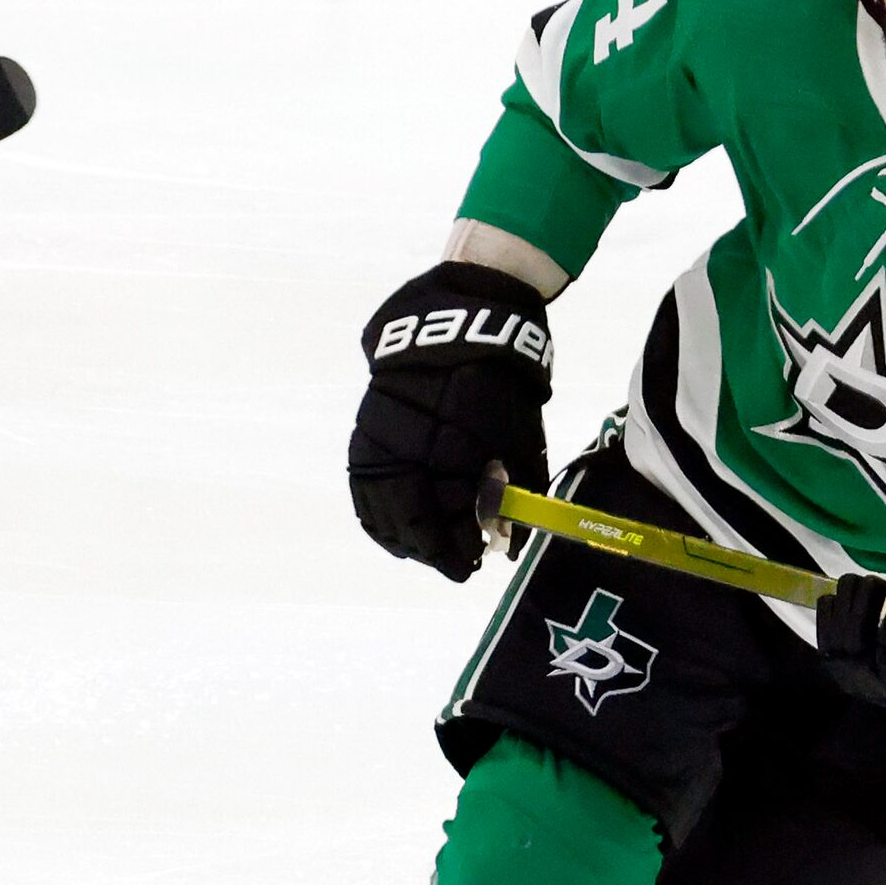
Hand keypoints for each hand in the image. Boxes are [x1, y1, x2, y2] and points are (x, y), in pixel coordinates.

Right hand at [346, 261, 552, 580]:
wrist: (463, 316)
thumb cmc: (504, 380)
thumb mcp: (522, 435)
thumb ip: (515, 492)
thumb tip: (507, 545)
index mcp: (449, 450)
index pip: (442, 522)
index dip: (454, 552)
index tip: (469, 568)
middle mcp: (407, 447)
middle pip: (407, 520)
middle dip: (429, 548)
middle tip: (450, 562)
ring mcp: (379, 436)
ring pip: (377, 505)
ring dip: (400, 534)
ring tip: (421, 549)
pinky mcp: (365, 426)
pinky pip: (363, 482)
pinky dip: (376, 509)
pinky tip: (392, 524)